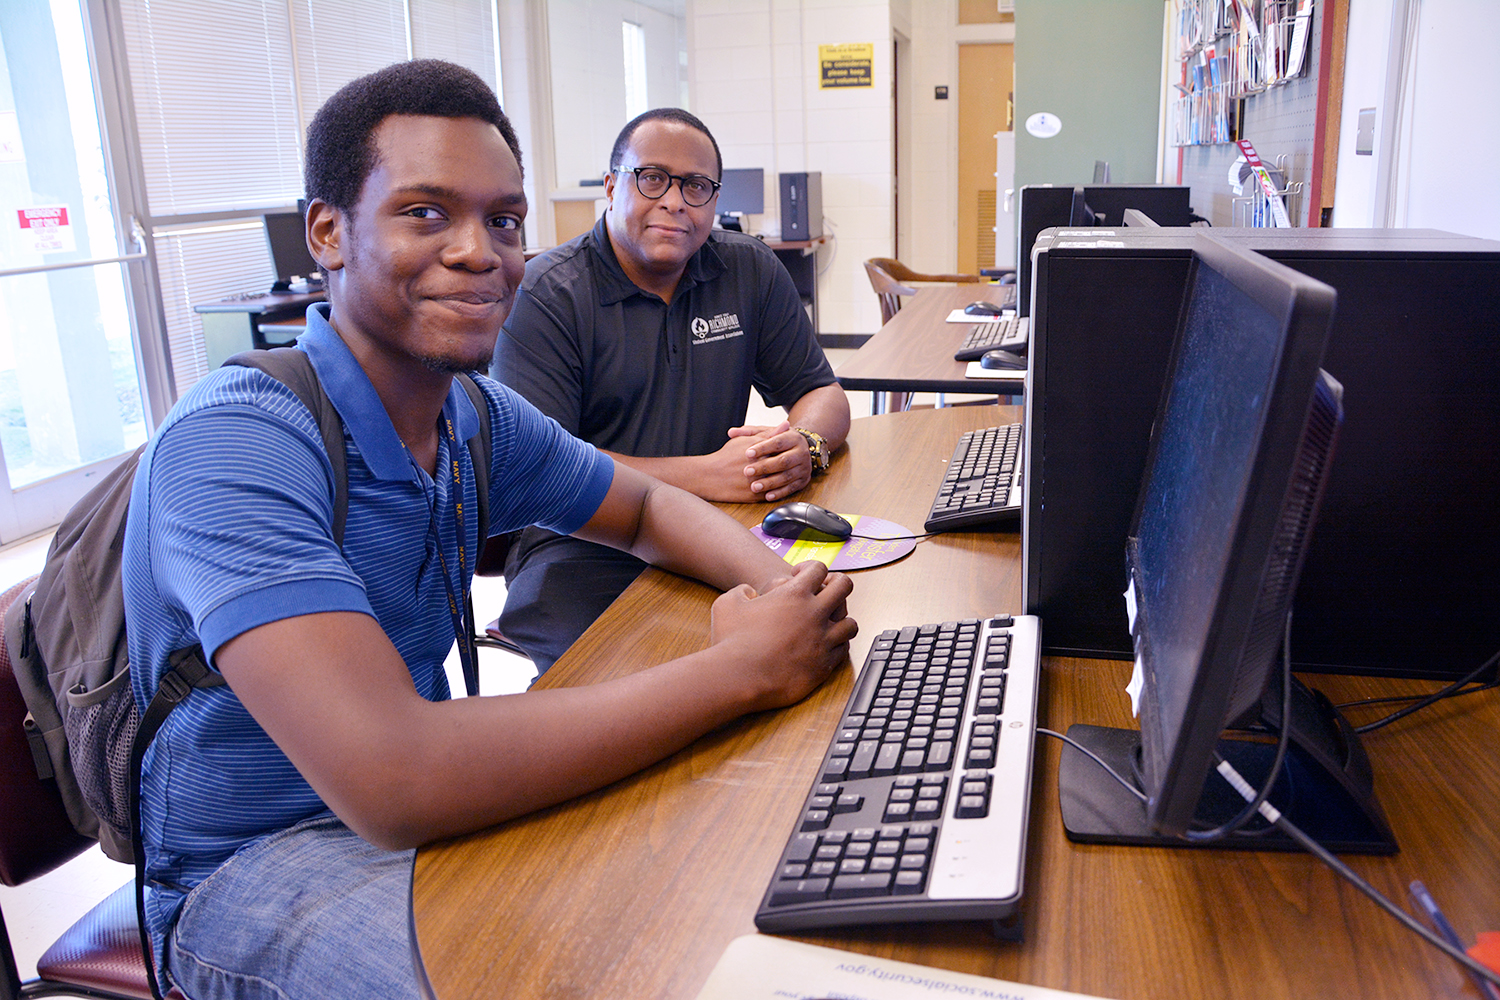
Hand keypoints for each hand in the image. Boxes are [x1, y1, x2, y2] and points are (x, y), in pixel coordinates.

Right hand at [683, 426, 787, 501]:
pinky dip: (776, 491)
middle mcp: (759, 469)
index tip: (793, 449)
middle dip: (790, 464)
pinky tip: (778, 486)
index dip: (789, 449)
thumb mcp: (746, 441)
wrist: (709, 476)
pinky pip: (771, 495)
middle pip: (782, 467)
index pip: (782, 451)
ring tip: (787, 474)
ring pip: (778, 483)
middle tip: (794, 462)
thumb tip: (786, 425)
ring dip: (785, 479)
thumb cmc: (726, 456)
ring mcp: (757, 484)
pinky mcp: (754, 497)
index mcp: (759, 454)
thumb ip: (768, 434)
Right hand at [709, 561, 856, 709]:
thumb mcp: (727, 603)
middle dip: (837, 585)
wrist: (739, 677)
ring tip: (829, 623)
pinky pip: (843, 650)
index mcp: (794, 594)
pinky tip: (824, 646)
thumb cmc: (731, 641)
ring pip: (850, 623)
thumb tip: (749, 593)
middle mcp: (815, 614)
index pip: (819, 568)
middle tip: (826, 592)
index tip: (799, 576)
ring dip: (842, 619)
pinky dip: (837, 646)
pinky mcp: (824, 665)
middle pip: (844, 587)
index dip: (811, 568)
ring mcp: (823, 640)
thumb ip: (741, 591)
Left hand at [729, 421, 811, 502]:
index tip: (747, 453)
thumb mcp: (767, 433)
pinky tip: (767, 496)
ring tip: (754, 486)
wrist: (800, 450)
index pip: (778, 442)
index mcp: (793, 438)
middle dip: (764, 467)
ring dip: (770, 483)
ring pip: (787, 476)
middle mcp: (801, 452)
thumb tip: (732, 432)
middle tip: (747, 472)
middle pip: (783, 461)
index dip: (762, 448)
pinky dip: (779, 493)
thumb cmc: (779, 442)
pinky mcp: (803, 481)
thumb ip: (750, 432)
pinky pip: (791, 489)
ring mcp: (803, 468)